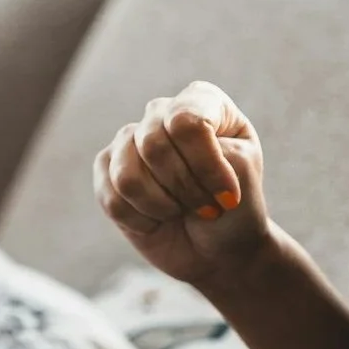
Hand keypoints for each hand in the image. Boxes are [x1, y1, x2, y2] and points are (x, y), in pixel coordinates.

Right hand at [94, 81, 271, 289]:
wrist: (218, 247)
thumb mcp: (242, 175)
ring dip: (162, 207)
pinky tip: (158, 219)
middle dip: (185, 190)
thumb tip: (160, 155)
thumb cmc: (235, 206)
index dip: (205, 166)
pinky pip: (112, 199)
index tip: (228, 197)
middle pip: (154, 147)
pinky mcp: (107, 171)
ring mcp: (129, 140)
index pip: (186, 122)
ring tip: (181, 211)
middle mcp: (160, 112)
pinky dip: (142, 221)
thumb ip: (206, 151)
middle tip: (207, 208)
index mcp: (201, 100)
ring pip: (127, 177)